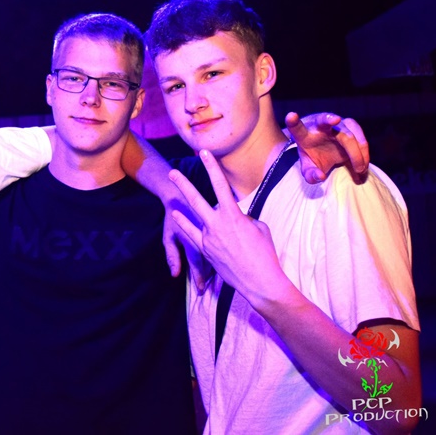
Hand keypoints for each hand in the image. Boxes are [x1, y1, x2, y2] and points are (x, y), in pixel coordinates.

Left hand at [168, 150, 290, 304]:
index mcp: (233, 216)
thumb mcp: (259, 228)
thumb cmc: (265, 254)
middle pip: (196, 200)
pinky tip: (176, 216)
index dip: (212, 167)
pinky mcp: (206, 251)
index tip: (204, 153)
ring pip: (194, 217)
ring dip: (181, 205)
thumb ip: (243, 218)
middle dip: (183, 185)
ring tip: (170, 198)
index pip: (220, 186)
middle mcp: (217, 225)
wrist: (260, 282)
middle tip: (171, 173)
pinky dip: (185, 224)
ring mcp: (209, 239)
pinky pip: (193, 234)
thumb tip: (235, 217)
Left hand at [285, 112, 369, 183]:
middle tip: (341, 147)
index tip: (291, 116)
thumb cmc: (313, 156)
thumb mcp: (309, 168)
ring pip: (349, 132)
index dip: (293, 122)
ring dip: (357, 151)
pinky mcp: (350, 126)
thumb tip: (320, 176)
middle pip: (325, 121)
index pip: (296, 127)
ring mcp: (336, 123)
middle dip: (333, 125)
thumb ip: (310, 174)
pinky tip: (363, 167)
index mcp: (304, 135)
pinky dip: (364, 153)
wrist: (325, 147)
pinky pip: (360, 137)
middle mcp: (319, 125)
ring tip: (360, 170)